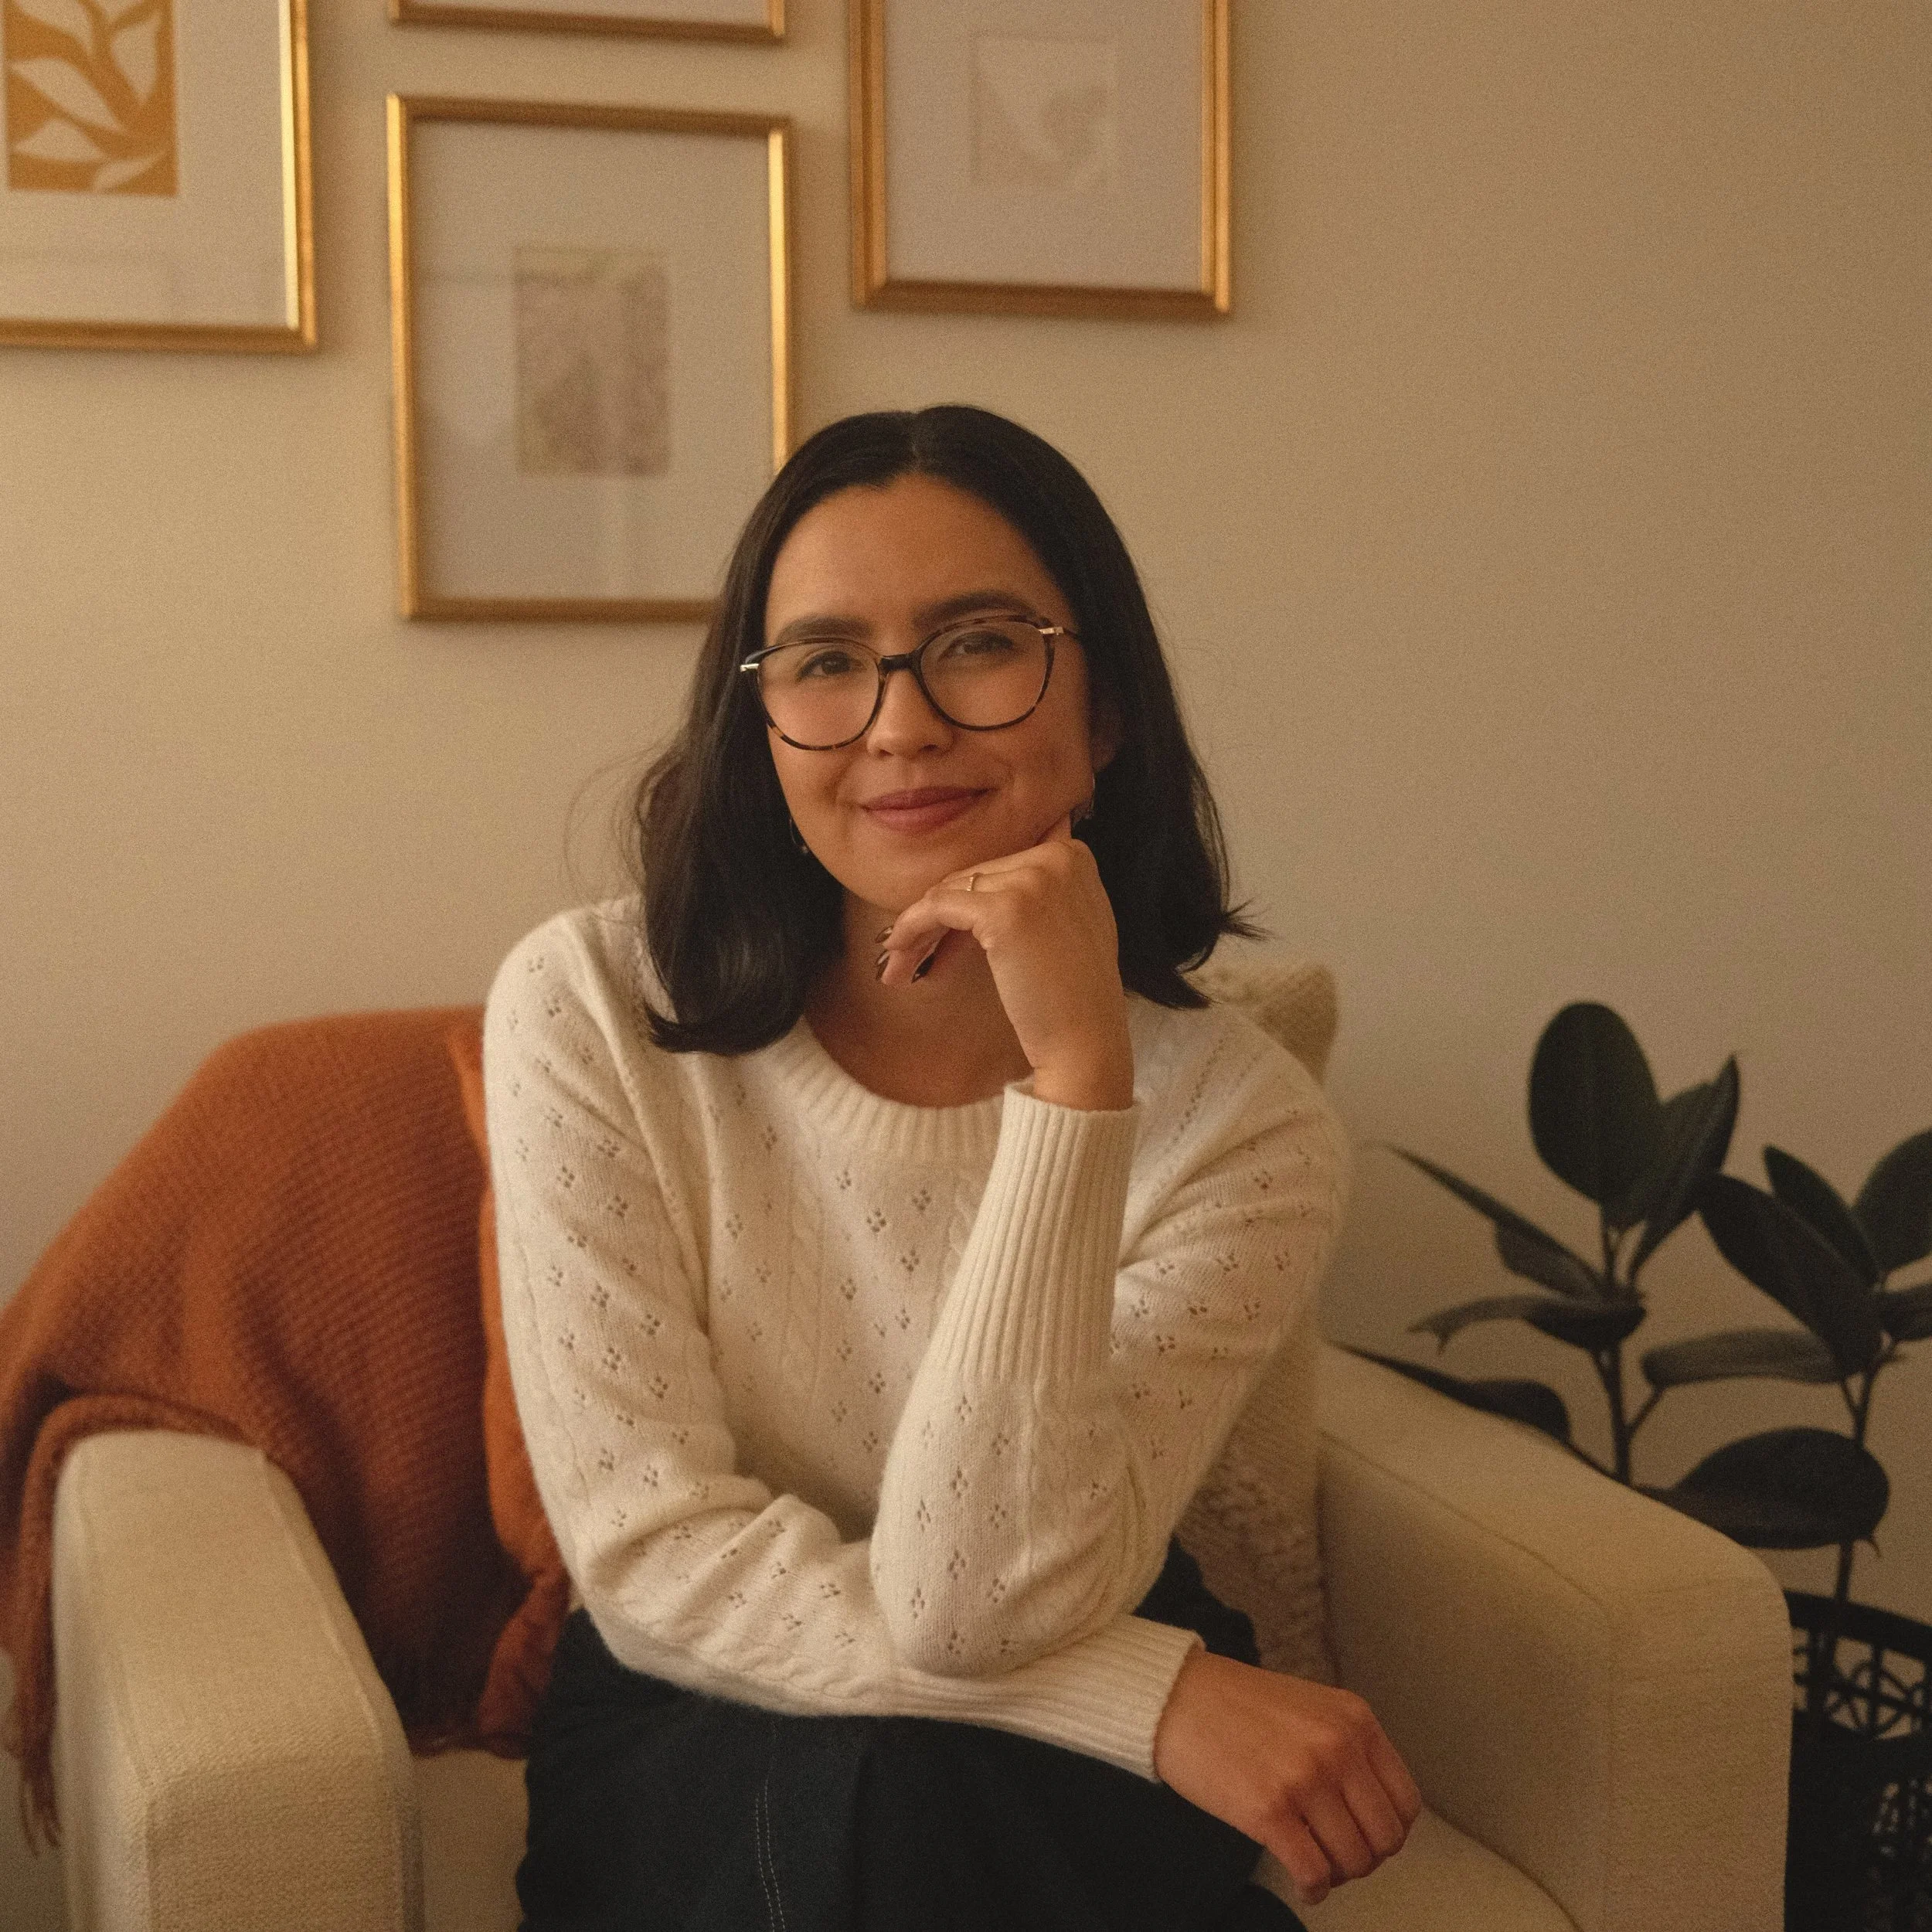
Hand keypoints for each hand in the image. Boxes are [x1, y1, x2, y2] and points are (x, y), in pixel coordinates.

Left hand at [876, 819, 1132, 1109]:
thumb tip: (967, 892)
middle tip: (904, 954)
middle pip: (973, 879)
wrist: (1086, 1043)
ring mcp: (1033, 881)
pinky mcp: (1006, 910)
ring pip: (951, 891)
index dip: (963, 905)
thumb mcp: (1062, 927)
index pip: (997, 871)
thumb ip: (1033, 897)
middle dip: (937, 918)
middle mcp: (1057, 858)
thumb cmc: (1069, 998)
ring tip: (896, 963)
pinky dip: (911, 928)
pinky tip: (896, 952)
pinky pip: (938, 907)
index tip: (940, 938)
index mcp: (1073, 856)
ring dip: (918, 928)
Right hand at [1152, 1650, 1420, 1908]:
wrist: (1175, 1697)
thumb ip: (1346, 1747)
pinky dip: (1313, 1889)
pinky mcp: (1269, 1810)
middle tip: (1339, 1858)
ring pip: (1353, 1861)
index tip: (1367, 1838)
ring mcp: (1305, 1778)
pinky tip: (1302, 1883)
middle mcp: (1338, 1746)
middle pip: (1385, 1838)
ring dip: (1337, 1875)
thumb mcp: (1310, 1708)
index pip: (1405, 1802)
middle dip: (1365, 1859)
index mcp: (1355, 1719)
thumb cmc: (1235, 1704)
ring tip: (1314, 1865)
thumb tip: (1371, 1811)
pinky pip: (1313, 1872)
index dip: (1389, 1833)